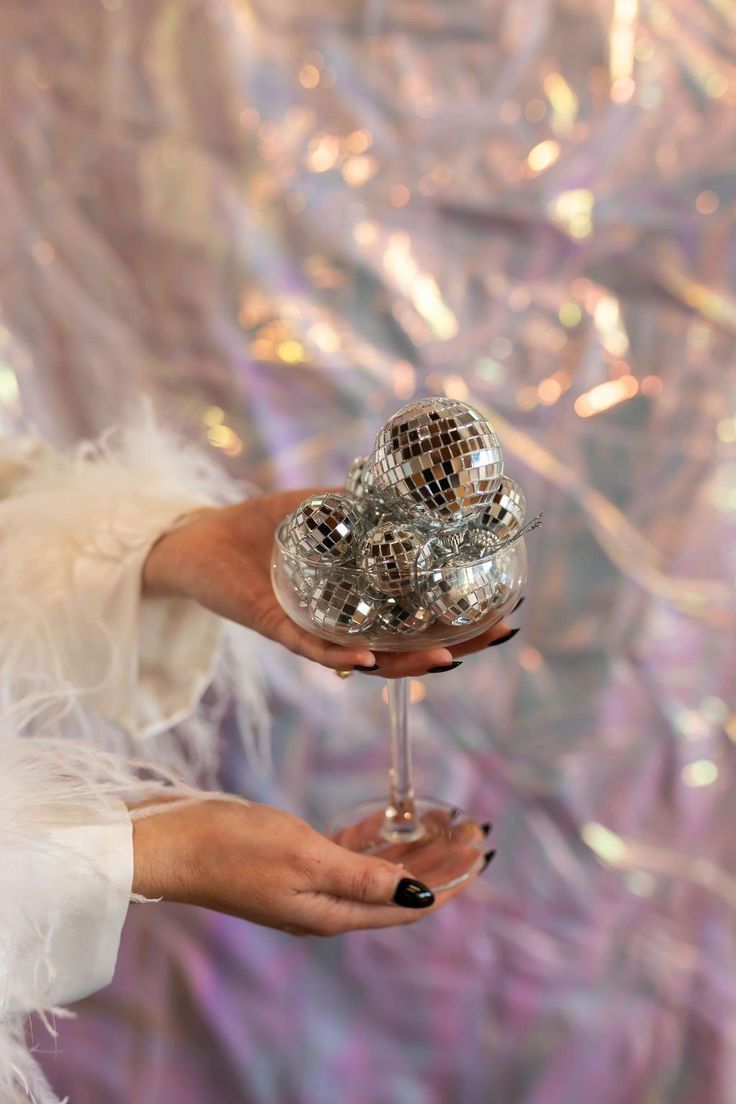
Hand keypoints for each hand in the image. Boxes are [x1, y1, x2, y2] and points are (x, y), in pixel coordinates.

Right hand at [131, 798, 477, 934]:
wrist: (171, 843)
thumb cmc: (233, 848)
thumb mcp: (304, 857)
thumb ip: (362, 876)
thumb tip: (419, 894)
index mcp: (334, 913)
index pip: (409, 902)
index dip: (449, 880)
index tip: (478, 853)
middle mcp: (328, 906)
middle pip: (398, 886)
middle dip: (438, 860)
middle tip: (471, 829)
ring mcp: (310, 885)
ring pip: (376, 868)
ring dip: (410, 846)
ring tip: (443, 820)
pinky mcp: (294, 863)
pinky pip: (348, 854)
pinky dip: (373, 837)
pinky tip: (390, 818)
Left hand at [142, 490, 517, 676]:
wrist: (198, 537)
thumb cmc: (259, 526)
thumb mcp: (319, 506)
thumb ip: (359, 503)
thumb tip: (410, 486)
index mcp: (358, 599)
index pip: (417, 617)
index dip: (460, 617)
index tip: (504, 607)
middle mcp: (340, 622)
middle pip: (405, 646)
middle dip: (454, 645)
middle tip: (497, 634)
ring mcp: (310, 628)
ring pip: (366, 658)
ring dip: (408, 662)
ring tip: (449, 657)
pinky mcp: (274, 625)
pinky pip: (312, 646)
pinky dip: (341, 653)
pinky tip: (371, 657)